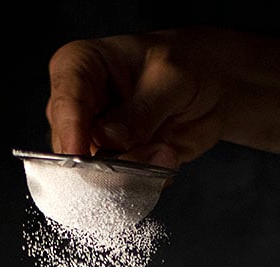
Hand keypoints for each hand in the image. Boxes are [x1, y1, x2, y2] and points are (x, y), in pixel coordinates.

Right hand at [46, 29, 235, 169]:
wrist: (213, 88)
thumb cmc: (188, 64)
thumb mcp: (171, 78)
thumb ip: (141, 110)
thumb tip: (110, 138)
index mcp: (80, 66)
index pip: (65, 101)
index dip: (70, 131)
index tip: (80, 156)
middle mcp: (80, 107)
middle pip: (73, 149)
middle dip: (110, 162)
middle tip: (154, 151)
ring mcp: (95, 141)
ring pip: (96, 175)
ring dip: (136, 172)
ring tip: (167, 150)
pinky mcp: (114, 166)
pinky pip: (121, 188)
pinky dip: (146, 182)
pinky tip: (167, 158)